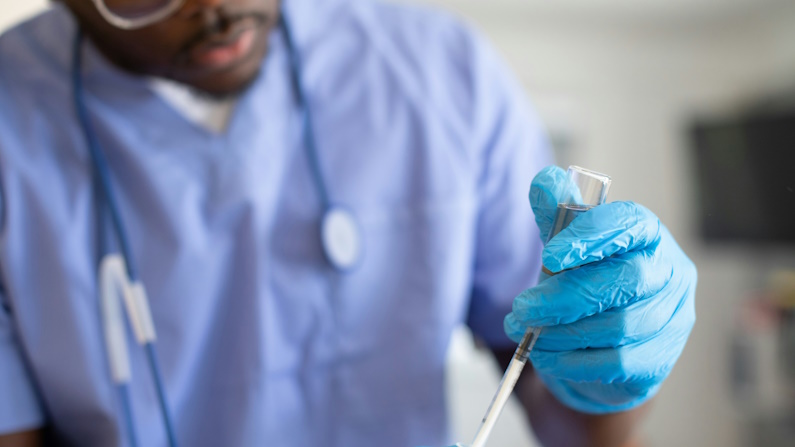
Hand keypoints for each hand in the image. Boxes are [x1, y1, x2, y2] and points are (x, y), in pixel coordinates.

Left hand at [504, 166, 696, 413]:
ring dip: (563, 331)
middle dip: (567, 296)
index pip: (632, 223)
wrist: (600, 344)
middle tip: (522, 307)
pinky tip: (546, 354)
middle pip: (627, 281)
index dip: (593, 236)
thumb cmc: (587, 283)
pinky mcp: (661, 359)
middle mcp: (670, 273)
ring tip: (527, 331)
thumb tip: (545, 181)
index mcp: (649, 235)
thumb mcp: (568, 246)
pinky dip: (574, 360)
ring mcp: (672, 319)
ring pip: (620, 326)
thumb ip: (557, 215)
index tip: (550, 255)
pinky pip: (617, 363)